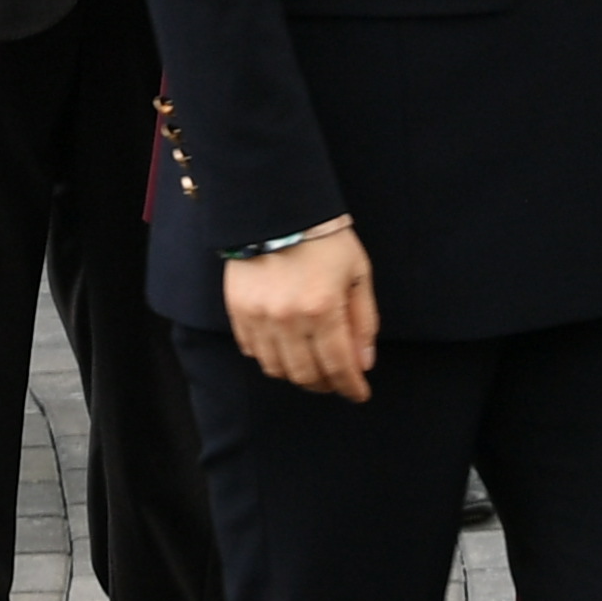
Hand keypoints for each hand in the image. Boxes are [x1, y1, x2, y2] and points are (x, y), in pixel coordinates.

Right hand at [224, 221, 377, 401]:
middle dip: (326, 384)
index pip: (338, 365)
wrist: (277, 206)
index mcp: (322, 308)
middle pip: (306, 374)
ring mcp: (259, 316)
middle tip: (337, 381)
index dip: (350, 386)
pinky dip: (271, 357)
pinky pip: (253, 350)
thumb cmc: (324, 238)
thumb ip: (363, 320)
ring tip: (312, 366)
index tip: (358, 394)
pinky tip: (285, 348)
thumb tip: (363, 363)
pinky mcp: (238, 310)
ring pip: (277, 368)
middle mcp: (288, 318)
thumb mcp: (357, 274)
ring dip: (297, 374)